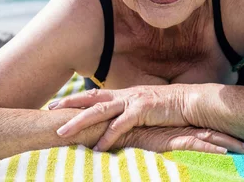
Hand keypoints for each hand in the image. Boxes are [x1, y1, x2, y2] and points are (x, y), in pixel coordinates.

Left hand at [49, 85, 190, 150]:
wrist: (193, 101)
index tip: (59, 102)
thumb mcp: (148, 109)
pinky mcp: (143, 110)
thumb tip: (120, 124)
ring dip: (79, 122)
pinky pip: (120, 125)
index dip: (77, 98)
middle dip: (69, 103)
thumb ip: (133, 114)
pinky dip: (108, 137)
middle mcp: (126, 95)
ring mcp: (133, 101)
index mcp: (126, 94)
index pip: (96, 95)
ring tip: (62, 132)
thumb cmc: (172, 108)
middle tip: (49, 108)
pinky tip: (98, 148)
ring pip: (99, 111)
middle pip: (91, 99)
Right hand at [111, 126, 243, 154]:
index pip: (205, 127)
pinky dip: (208, 148)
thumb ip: (154, 138)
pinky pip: (191, 144)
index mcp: (175, 125)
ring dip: (230, 143)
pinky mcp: (165, 140)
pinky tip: (224, 152)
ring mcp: (173, 132)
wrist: (99, 125)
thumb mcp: (140, 135)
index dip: (225, 131)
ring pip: (208, 137)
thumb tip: (164, 144)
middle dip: (236, 137)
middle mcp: (177, 126)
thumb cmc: (117, 132)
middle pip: (213, 130)